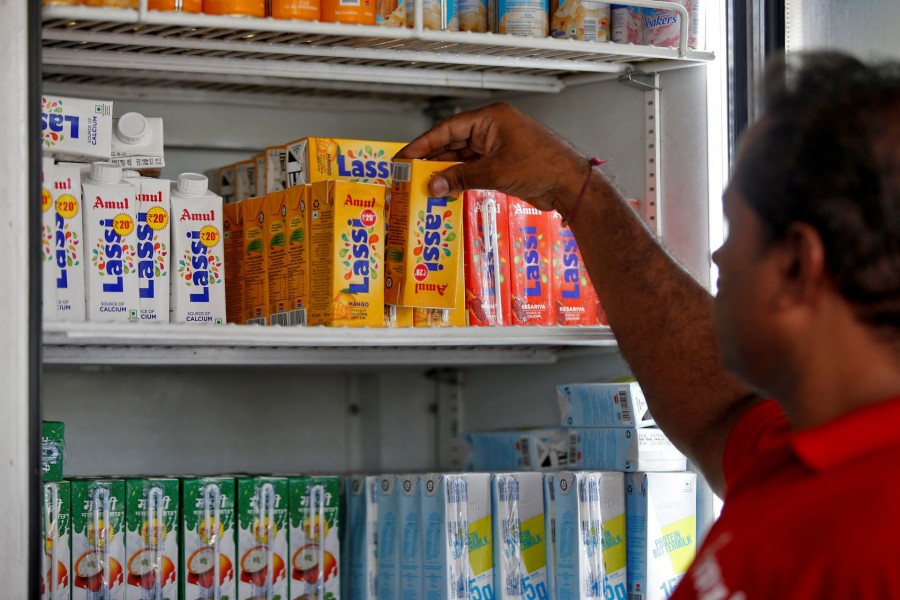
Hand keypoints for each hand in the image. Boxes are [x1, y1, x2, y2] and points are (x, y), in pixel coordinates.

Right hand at [395, 102, 588, 211]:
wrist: (569, 184)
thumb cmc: (540, 166)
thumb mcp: (495, 172)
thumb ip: (460, 178)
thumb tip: (432, 185)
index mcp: (490, 119)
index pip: (449, 128)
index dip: (424, 142)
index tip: (406, 155)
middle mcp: (492, 129)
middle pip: (454, 142)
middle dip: (432, 158)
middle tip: (410, 172)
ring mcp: (497, 147)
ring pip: (463, 158)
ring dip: (446, 171)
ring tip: (423, 184)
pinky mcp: (502, 164)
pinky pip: (474, 169)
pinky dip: (460, 179)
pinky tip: (445, 189)